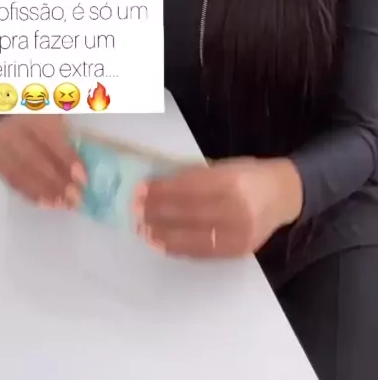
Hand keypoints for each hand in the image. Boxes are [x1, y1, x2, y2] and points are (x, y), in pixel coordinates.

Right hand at [0, 115, 86, 208]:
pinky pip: (14, 181)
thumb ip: (69, 139)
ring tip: (64, 204)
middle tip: (75, 197)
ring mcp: (0, 145)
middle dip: (56, 182)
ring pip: (22, 174)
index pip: (49, 137)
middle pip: (33, 159)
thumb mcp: (59, 119)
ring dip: (45, 193)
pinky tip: (48, 203)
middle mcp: (11, 128)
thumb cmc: (45, 117)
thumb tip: (80, 173)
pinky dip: (32, 195)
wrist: (16, 113)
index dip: (66, 159)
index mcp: (30, 111)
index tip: (82, 179)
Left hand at [133, 157, 302, 258]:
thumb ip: (194, 176)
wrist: (283, 195)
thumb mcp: (224, 166)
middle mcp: (237, 208)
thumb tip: (157, 186)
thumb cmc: (248, 175)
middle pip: (187, 213)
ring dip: (162, 234)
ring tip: (142, 230)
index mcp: (232, 181)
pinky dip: (179, 248)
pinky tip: (161, 243)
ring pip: (192, 236)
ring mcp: (239, 233)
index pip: (188, 188)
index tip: (140, 190)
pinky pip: (203, 252)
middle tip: (135, 212)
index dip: (161, 190)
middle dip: (157, 212)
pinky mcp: (238, 251)